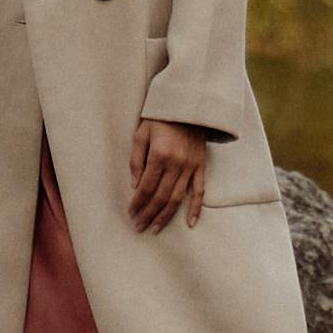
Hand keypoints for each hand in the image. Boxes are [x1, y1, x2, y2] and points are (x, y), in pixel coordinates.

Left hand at [128, 118, 208, 232]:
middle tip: (139, 227)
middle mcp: (176, 164)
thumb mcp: (141, 133)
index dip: (138, 203)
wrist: (189, 104)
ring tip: (155, 228)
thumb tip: (135, 186)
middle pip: (161, 197)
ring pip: (178, 198)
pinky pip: (200, 191)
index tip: (131, 213)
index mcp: (159, 155)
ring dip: (166, 216)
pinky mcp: (201, 166)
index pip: (146, 187)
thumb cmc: (160, 118)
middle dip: (148, 214)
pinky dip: (196, 208)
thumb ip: (136, 159)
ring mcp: (191, 166)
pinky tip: (191, 223)